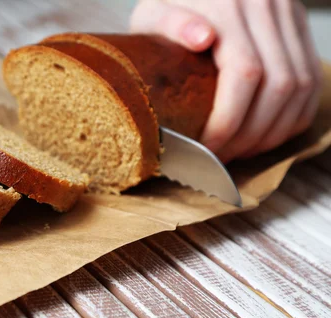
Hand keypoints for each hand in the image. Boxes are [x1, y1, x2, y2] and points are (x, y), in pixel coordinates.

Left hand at [130, 0, 322, 162]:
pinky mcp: (298, 26)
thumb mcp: (152, 12)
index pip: (245, 74)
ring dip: (274, 129)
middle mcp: (268, 6)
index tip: (207, 147)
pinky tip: (264, 134)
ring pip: (302, 86)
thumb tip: (203, 38)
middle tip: (222, 156)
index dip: (228, 121)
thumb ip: (171, 24)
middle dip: (251, 134)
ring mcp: (289, 14)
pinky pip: (312, 80)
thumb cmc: (166, 4)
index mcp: (230, 4)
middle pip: (280, 86)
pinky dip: (293, 116)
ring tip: (242, 150)